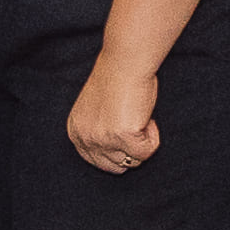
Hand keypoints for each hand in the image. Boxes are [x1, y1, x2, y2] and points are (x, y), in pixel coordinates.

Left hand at [66, 58, 161, 174]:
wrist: (125, 62)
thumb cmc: (116, 79)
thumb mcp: (97, 112)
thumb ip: (100, 133)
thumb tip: (119, 156)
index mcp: (75, 132)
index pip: (98, 162)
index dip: (118, 149)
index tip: (125, 127)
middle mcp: (85, 139)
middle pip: (116, 167)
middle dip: (130, 151)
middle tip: (135, 124)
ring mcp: (103, 139)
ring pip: (132, 162)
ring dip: (142, 142)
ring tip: (139, 117)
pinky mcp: (123, 137)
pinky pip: (147, 152)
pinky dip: (153, 137)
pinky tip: (147, 117)